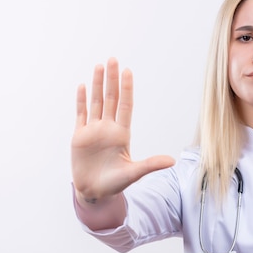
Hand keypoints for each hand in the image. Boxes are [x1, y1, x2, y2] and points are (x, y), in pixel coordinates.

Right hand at [71, 58, 174, 202]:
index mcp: (122, 134)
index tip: (128, 72)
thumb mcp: (134, 173)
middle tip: (113, 60)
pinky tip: (83, 86)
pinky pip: (81, 114)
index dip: (126, 89)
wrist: (94, 192)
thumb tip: (172, 161)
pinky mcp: (79, 136)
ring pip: (96, 102)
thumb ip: (150, 165)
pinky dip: (81, 100)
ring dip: (97, 84)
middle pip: (110, 98)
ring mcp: (93, 131)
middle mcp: (108, 128)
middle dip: (111, 79)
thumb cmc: (115, 184)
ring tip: (99, 66)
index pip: (125, 106)